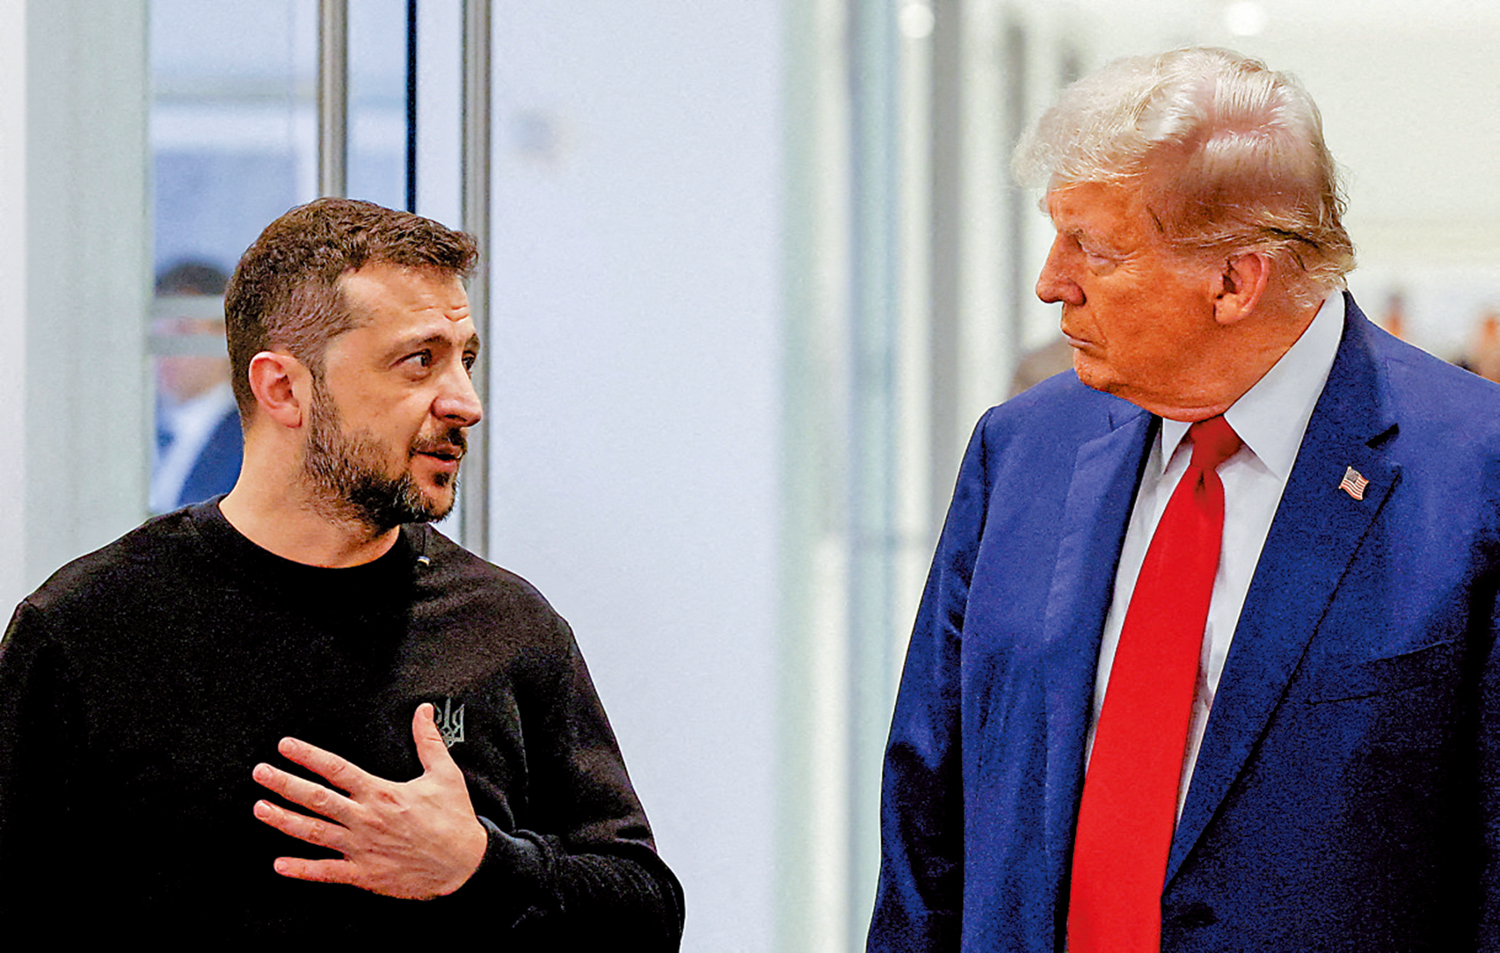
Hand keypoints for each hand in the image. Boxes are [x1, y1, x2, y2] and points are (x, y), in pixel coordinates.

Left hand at [251, 703, 487, 898]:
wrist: (465, 865)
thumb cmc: (455, 819)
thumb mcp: (445, 774)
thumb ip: (428, 741)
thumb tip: (423, 710)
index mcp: (382, 792)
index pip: (337, 769)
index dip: (308, 756)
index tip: (286, 746)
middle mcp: (366, 818)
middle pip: (316, 798)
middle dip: (285, 784)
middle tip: (260, 772)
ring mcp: (362, 848)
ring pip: (314, 833)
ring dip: (284, 820)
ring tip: (259, 808)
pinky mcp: (364, 874)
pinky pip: (326, 871)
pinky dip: (302, 870)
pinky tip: (279, 865)